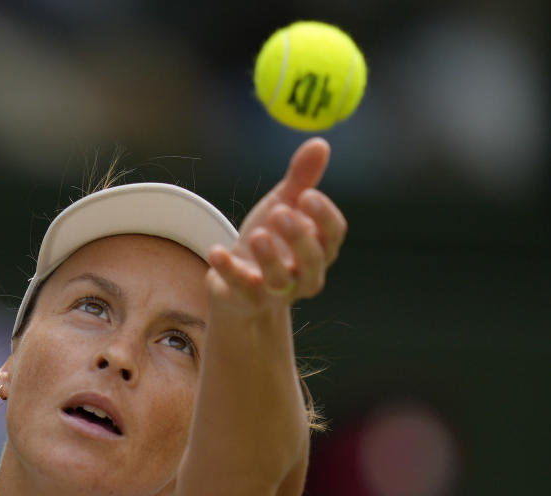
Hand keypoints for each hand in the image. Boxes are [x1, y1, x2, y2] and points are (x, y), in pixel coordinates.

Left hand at [207, 138, 346, 313]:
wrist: (237, 283)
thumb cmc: (268, 242)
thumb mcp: (282, 206)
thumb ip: (301, 179)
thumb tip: (320, 143)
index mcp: (319, 249)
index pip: (333, 235)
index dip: (324, 216)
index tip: (307, 195)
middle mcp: (303, 275)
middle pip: (312, 262)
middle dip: (299, 238)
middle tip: (281, 213)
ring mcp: (275, 291)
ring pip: (280, 280)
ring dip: (269, 259)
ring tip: (257, 235)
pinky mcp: (245, 298)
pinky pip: (239, 287)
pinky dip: (228, 270)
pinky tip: (216, 250)